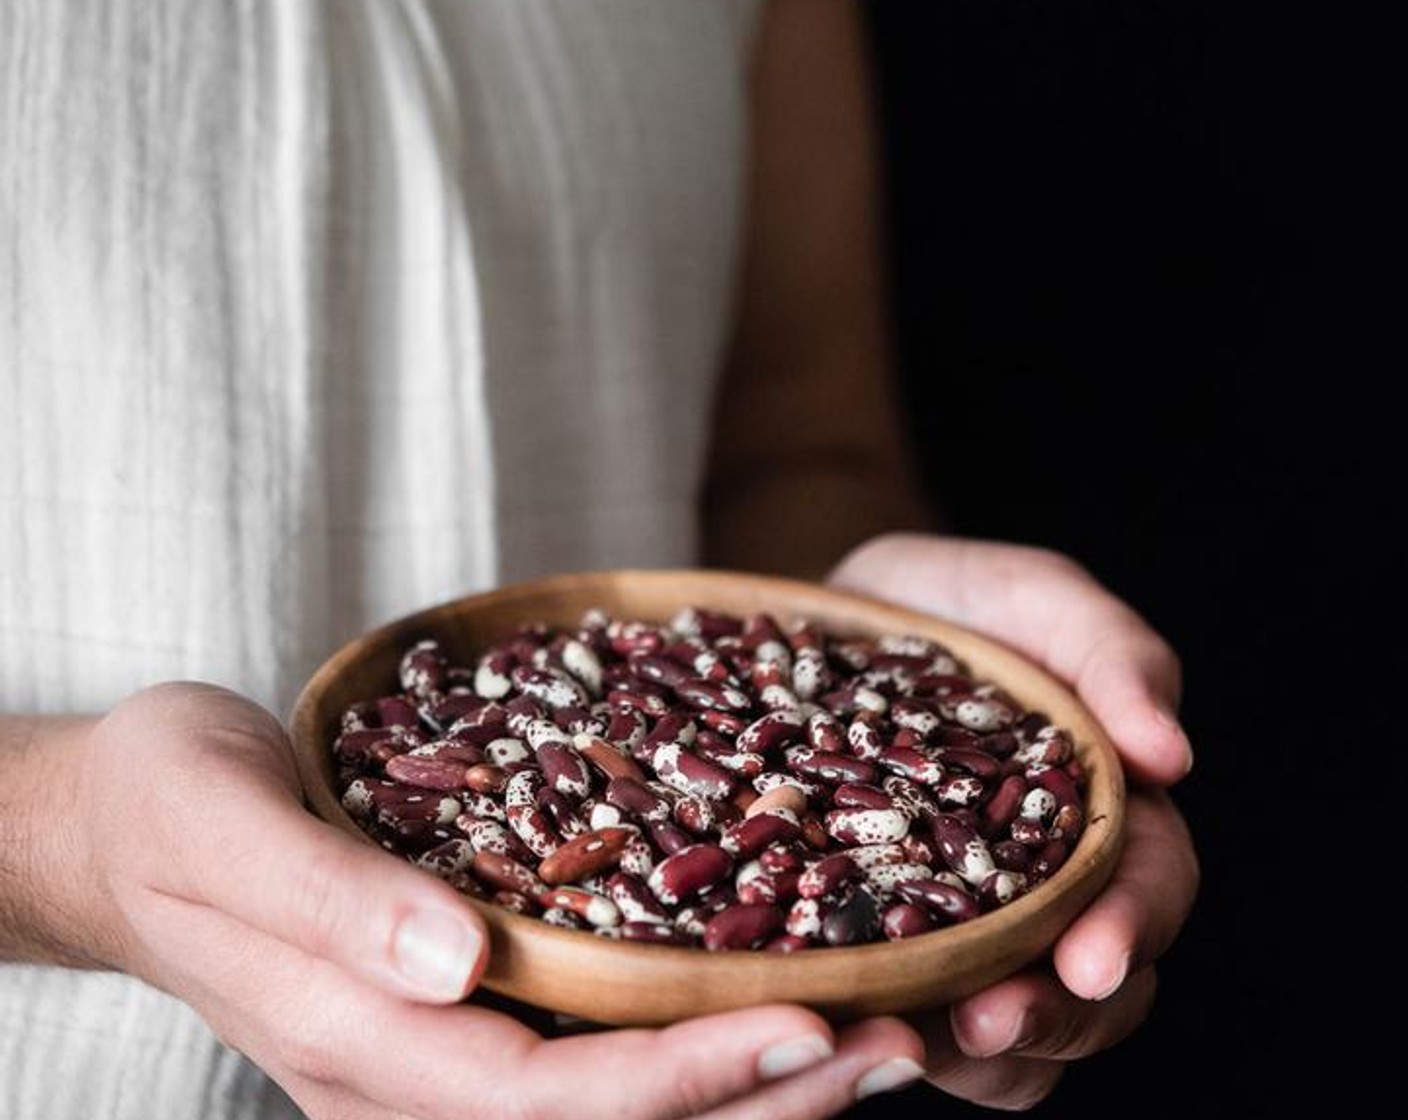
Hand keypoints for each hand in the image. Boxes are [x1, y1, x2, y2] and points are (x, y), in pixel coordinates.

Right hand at [72, 682, 925, 1118]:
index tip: (809, 1027)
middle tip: (901, 1041)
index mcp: (359, 1042)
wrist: (124, 825)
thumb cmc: (166, 810)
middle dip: (759, 1095)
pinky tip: (782, 985)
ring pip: (619, 1099)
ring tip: (886, 1030)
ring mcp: (442, 1050)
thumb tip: (453, 960)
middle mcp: (414, 1072)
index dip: (682, 1077)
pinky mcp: (466, 1008)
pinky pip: (599, 1045)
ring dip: (754, 1078)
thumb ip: (326, 899)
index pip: (544, 1100)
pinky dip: (699, 1032)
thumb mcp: (221, 825)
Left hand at [827, 532, 1200, 1109]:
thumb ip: (1110, 652)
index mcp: (1105, 810)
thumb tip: (1173, 754)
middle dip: (1054, 1018)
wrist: (831, 616)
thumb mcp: (1031, 596)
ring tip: (910, 1038)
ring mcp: (966, 921)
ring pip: (1010, 1031)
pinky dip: (894, 1032)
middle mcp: (1049, 884)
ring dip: (975, 1051)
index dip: (1130, 930)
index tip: (1088, 961)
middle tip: (988, 1022)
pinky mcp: (885, 941)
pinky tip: (845, 1017)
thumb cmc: (949, 603)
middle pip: (1093, 991)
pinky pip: (912, 1018)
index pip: (1149, 886)